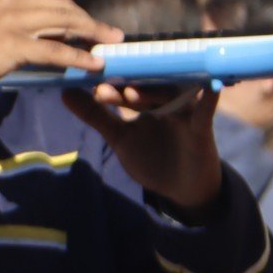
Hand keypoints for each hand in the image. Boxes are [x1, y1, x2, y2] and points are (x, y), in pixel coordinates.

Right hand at [0, 0, 123, 94]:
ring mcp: (13, 23)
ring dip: (92, 36)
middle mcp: (13, 3)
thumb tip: (46, 42)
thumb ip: (16, 29)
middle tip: (112, 34)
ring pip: (65, 25)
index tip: (93, 26)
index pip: (53, 1)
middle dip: (91, 22)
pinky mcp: (13, 45)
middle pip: (64, 9)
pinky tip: (93, 64)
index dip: (78, 14)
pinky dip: (78, 58)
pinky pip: (55, 51)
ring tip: (111, 46)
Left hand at [63, 83, 225, 213]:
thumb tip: (65, 92)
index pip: (124, 87)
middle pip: (145, 88)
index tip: (84, 85)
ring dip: (152, 94)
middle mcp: (165, 101)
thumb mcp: (118, 137)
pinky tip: (208, 87)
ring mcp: (184, 113)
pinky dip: (208, 100)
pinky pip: (205, 113)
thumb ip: (95, 115)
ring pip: (170, 97)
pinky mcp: (202, 129)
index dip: (106, 87)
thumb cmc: (151, 157)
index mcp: (144, 101)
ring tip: (131, 94)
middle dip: (124, 88)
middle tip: (101, 89)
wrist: (182, 188)